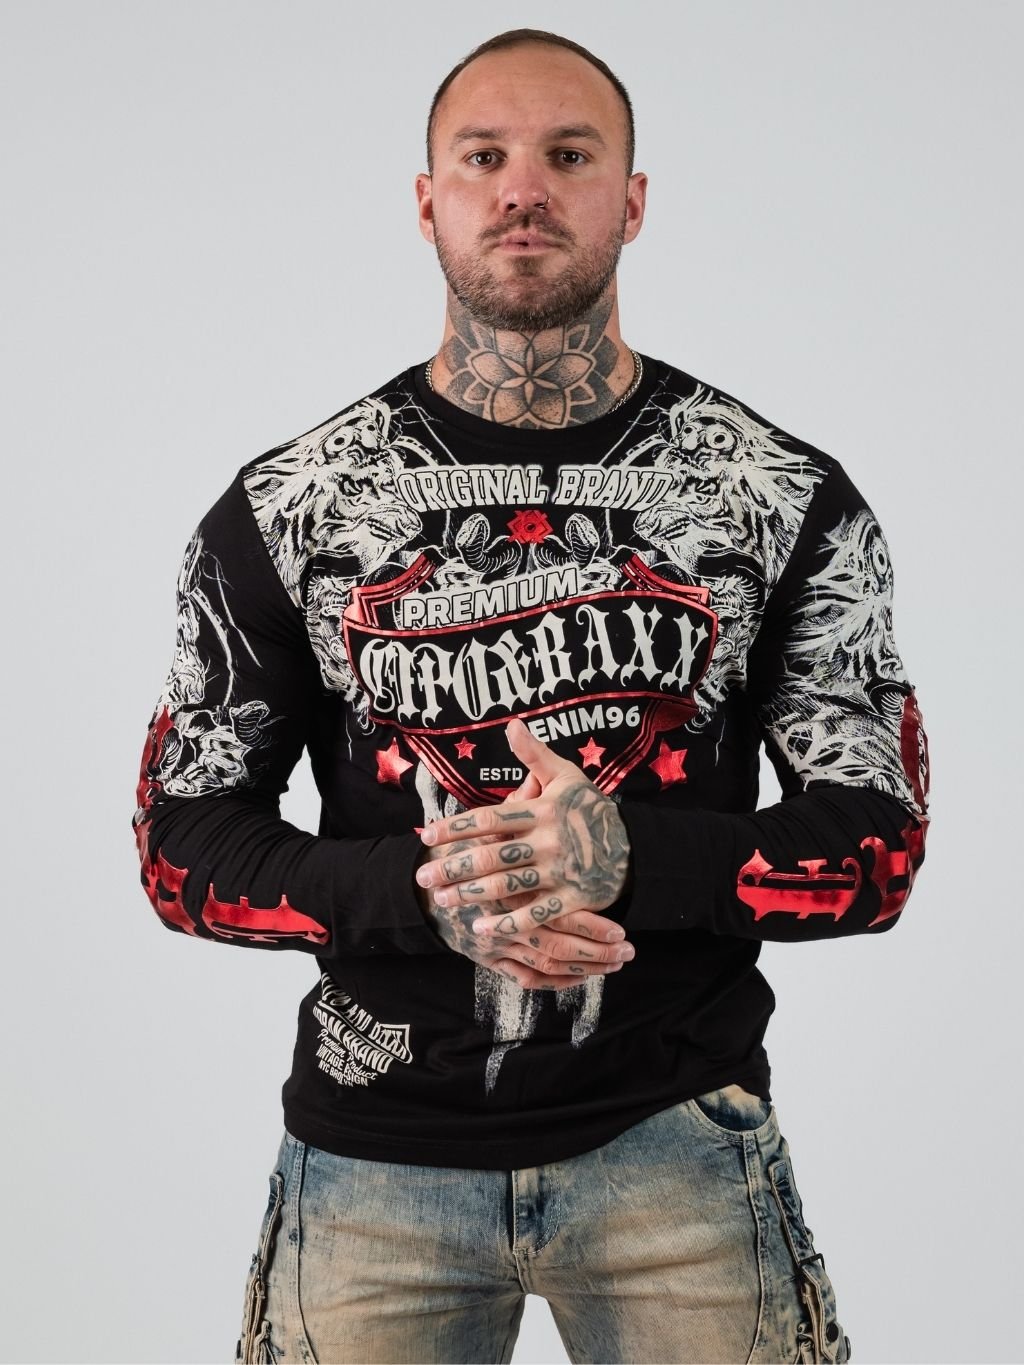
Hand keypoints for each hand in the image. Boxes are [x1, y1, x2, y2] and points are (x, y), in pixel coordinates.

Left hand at [417, 718, 631, 958]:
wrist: (636, 846)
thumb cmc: (591, 809)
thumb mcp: (568, 776)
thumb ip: (535, 755)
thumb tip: (511, 725)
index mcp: (542, 810)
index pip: (490, 817)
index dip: (456, 827)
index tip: (428, 835)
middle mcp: (548, 840)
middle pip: (491, 855)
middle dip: (453, 867)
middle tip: (423, 876)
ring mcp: (561, 871)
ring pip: (508, 885)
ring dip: (472, 894)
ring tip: (443, 899)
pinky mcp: (574, 897)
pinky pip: (537, 914)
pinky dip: (509, 922)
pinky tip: (483, 928)